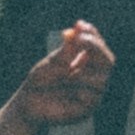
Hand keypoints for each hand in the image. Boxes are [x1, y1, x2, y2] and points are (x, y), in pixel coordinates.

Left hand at [0, 20, 115, 132]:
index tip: (80, 25)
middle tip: (81, 38)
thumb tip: (77, 29)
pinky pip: (92, 97)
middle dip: (96, 47)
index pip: (99, 47)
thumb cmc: (40, 81)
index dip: (93, 35)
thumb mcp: (52, 62)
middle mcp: (93, 78)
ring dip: (85, 70)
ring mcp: (91, 94)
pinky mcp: (86, 109)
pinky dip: (81, 88)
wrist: (26, 104)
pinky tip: (69, 84)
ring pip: (102, 78)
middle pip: (108, 61)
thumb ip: (67, 50)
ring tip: (68, 72)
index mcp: (88, 64)